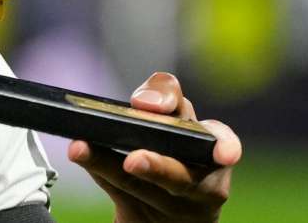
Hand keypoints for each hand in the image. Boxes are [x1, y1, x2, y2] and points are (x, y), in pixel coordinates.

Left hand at [68, 72, 240, 222]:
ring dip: (110, 170)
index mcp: (210, 150)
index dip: (226, 146)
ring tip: (82, 150)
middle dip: (158, 168)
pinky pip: (119, 200)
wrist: (164, 210)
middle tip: (133, 159)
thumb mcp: (171, 117)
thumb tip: (143, 102)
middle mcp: (201, 185)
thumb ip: (160, 97)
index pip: (221, 141)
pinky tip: (81, 157)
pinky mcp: (146, 221)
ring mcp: (175, 210)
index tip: (223, 154)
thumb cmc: (170, 147)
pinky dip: (99, 177)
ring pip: (141, 191)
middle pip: (180, 177)